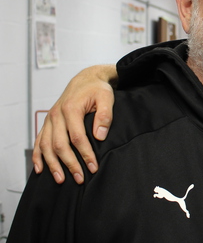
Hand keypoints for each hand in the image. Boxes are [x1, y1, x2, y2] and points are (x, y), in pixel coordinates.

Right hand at [33, 64, 117, 183]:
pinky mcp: (48, 123)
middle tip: (79, 178)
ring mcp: (50, 119)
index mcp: (71, 109)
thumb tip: (100, 136)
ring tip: (61, 180)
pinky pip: (39, 141)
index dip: (85, 154)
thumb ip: (104, 115)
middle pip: (59, 145)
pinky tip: (40, 169)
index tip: (93, 167)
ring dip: (52, 164)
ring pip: (46, 146)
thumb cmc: (98, 89)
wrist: (86, 79)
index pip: (77, 137)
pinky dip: (38, 156)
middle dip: (69, 163)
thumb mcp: (106, 98)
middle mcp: (57, 115)